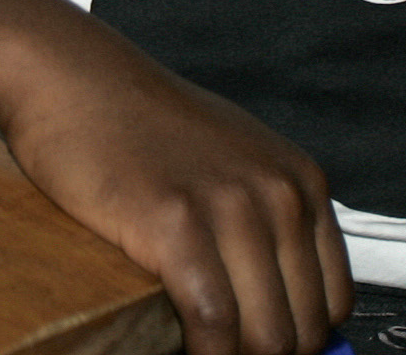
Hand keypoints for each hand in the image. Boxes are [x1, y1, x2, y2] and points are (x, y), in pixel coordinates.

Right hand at [0, 49, 350, 354]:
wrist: (72, 78)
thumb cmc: (140, 124)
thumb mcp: (230, 161)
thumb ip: (265, 222)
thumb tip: (283, 306)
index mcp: (301, 182)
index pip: (333, 303)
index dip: (296, 339)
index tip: (256, 344)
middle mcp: (279, 194)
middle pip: (301, 330)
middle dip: (261, 354)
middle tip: (221, 352)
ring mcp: (230, 207)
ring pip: (264, 337)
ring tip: (200, 352)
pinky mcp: (175, 222)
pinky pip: (212, 322)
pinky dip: (202, 354)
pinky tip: (181, 350)